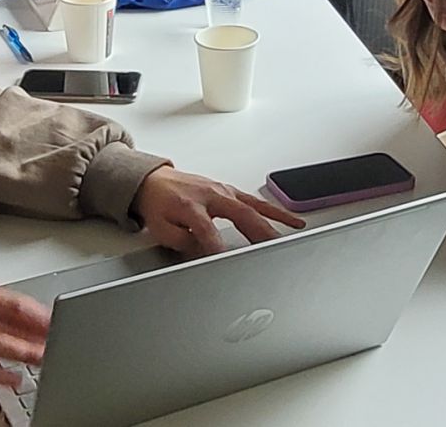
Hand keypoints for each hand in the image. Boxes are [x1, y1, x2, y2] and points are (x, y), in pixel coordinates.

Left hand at [133, 166, 304, 256]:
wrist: (153, 181)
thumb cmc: (158, 204)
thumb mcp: (161, 229)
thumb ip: (183, 242)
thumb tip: (205, 252)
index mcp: (190, 205)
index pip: (208, 231)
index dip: (217, 248)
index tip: (227, 263)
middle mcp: (210, 195)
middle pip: (241, 216)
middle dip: (260, 235)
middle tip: (275, 251)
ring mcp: (223, 191)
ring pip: (254, 208)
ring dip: (274, 223)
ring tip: (292, 236)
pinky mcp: (229, 191)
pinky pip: (256, 202)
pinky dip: (275, 212)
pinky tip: (290, 221)